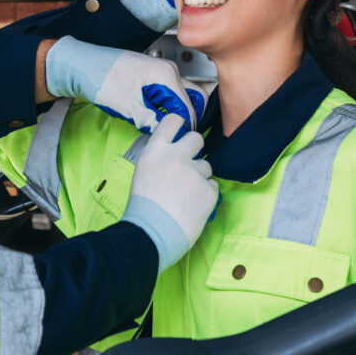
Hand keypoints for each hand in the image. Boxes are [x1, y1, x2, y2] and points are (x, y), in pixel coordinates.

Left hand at [45, 37, 204, 132]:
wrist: (82, 65)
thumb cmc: (102, 79)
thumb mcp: (129, 107)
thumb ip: (152, 121)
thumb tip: (166, 134)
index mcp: (166, 75)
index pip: (189, 107)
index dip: (185, 126)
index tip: (177, 139)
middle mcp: (168, 70)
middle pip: (194, 98)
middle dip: (187, 117)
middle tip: (174, 133)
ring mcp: (160, 72)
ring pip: (180, 96)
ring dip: (175, 112)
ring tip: (159, 126)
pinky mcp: (150, 76)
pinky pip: (168, 93)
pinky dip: (165, 106)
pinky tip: (152, 116)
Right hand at [121, 113, 217, 269]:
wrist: (151, 234)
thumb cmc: (142, 208)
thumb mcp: (143, 173)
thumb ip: (160, 159)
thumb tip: (175, 154)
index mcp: (155, 151)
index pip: (172, 120)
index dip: (179, 125)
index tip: (181, 134)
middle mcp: (175, 156)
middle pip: (196, 138)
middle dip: (195, 149)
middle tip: (189, 166)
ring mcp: (194, 172)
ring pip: (206, 165)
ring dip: (200, 177)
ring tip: (187, 195)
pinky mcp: (209, 190)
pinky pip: (213, 186)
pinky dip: (206, 195)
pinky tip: (193, 206)